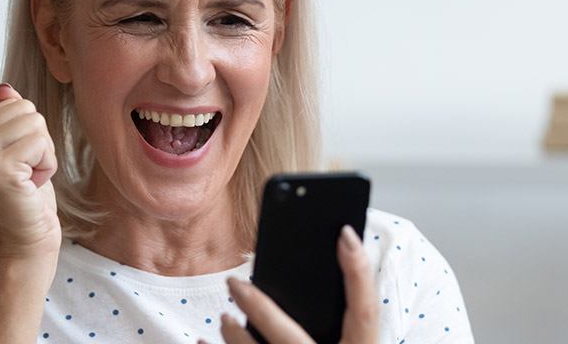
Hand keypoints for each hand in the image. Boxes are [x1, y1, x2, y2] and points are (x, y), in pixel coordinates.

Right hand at [0, 83, 60, 260]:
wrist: (22, 249)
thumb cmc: (21, 203)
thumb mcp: (11, 155)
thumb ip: (3, 122)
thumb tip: (5, 88)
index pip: (12, 105)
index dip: (27, 136)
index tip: (15, 169)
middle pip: (24, 109)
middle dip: (37, 142)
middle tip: (24, 176)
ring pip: (35, 123)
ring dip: (43, 154)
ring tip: (26, 182)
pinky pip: (42, 143)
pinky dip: (47, 165)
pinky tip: (31, 188)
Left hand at [213, 225, 377, 343]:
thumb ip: (345, 325)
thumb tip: (325, 265)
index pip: (366, 311)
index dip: (359, 272)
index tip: (344, 233)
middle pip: (292, 339)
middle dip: (260, 308)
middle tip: (234, 283)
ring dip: (235, 339)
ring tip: (223, 319)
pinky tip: (201, 340)